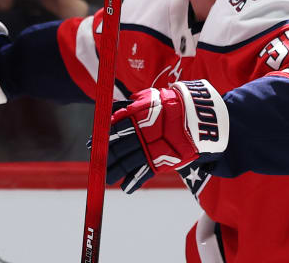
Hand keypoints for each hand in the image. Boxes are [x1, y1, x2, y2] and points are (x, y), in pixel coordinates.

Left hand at [105, 79, 227, 192]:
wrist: (196, 115)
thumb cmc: (168, 105)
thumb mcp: (147, 99)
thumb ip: (128, 106)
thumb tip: (111, 110)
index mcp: (134, 116)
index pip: (112, 130)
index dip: (100, 140)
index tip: (91, 146)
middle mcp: (140, 133)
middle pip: (117, 148)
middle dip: (105, 158)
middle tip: (96, 165)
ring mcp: (150, 148)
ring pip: (127, 162)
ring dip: (115, 172)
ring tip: (107, 179)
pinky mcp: (162, 160)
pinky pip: (144, 172)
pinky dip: (134, 181)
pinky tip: (125, 188)